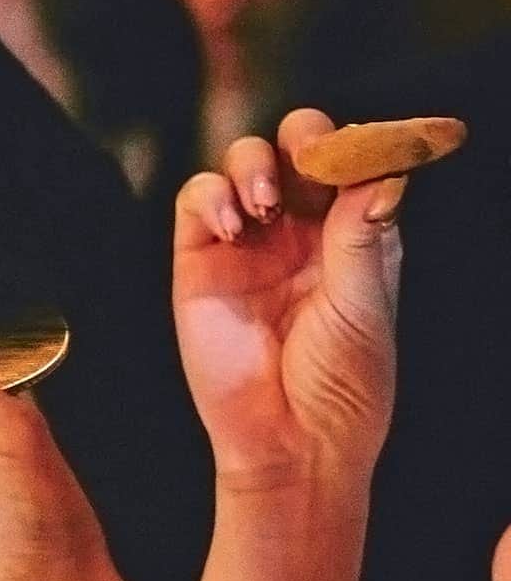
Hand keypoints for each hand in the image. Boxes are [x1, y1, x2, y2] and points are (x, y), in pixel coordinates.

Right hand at [173, 109, 401, 493]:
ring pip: (243, 163)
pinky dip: (210, 196)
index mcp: (354, 236)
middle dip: (303, 140)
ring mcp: (248, 243)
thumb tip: (384, 169)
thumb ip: (362, 234)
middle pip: (295, 149)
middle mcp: (301, 231)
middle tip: (308, 160)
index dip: (356, 144)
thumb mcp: (364, 304)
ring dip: (254, 166)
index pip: (353, 165)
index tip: (362, 145)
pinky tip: (231, 225)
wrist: (289, 440)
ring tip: (266, 205)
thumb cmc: (342, 384)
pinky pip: (196, 201)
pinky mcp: (198, 260)